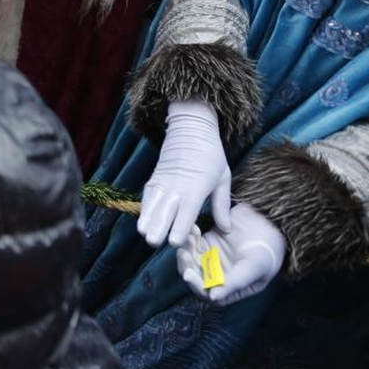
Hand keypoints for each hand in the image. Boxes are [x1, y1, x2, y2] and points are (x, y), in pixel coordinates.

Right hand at [138, 98, 230, 247]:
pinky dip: (145, 207)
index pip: (187, 210)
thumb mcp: (223, 178)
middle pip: (166, 209)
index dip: (180, 226)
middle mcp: (178, 185)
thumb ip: (222, 205)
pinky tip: (143, 221)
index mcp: (197, 187)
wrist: (191, 126)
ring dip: (148, 218)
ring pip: (153, 202)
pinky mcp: (155, 177)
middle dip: (159, 226)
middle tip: (153, 242)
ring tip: (144, 234)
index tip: (174, 242)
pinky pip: (148, 194)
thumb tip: (226, 230)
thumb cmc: (211, 154)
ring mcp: (164, 180)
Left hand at [176, 203, 285, 305]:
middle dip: (187, 266)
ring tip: (188, 238)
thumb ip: (235, 282)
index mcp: (229, 289)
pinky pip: (193, 242)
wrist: (271, 223)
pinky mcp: (207, 241)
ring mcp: (210, 258)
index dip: (196, 286)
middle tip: (183, 253)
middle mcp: (217, 276)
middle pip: (195, 276)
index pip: (207, 293)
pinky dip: (190, 236)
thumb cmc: (268, 251)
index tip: (189, 275)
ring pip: (191, 258)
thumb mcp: (254, 268)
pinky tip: (193, 229)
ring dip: (186, 250)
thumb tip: (213, 298)